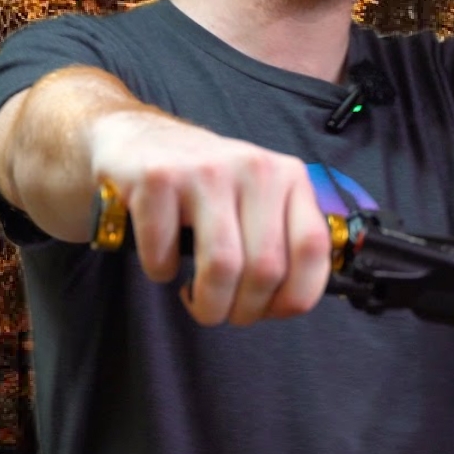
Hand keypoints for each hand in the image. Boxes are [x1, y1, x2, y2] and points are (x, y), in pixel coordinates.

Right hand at [88, 111, 331, 325]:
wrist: (140, 139)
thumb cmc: (206, 183)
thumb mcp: (258, 198)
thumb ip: (283, 238)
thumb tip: (289, 302)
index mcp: (290, 177)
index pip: (313, 248)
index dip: (295, 294)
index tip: (271, 311)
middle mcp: (255, 169)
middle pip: (266, 267)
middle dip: (245, 310)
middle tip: (225, 313)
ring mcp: (206, 170)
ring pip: (222, 266)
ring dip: (208, 303)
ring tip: (197, 302)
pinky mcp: (158, 179)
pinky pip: (165, 252)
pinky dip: (161, 272)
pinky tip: (162, 264)